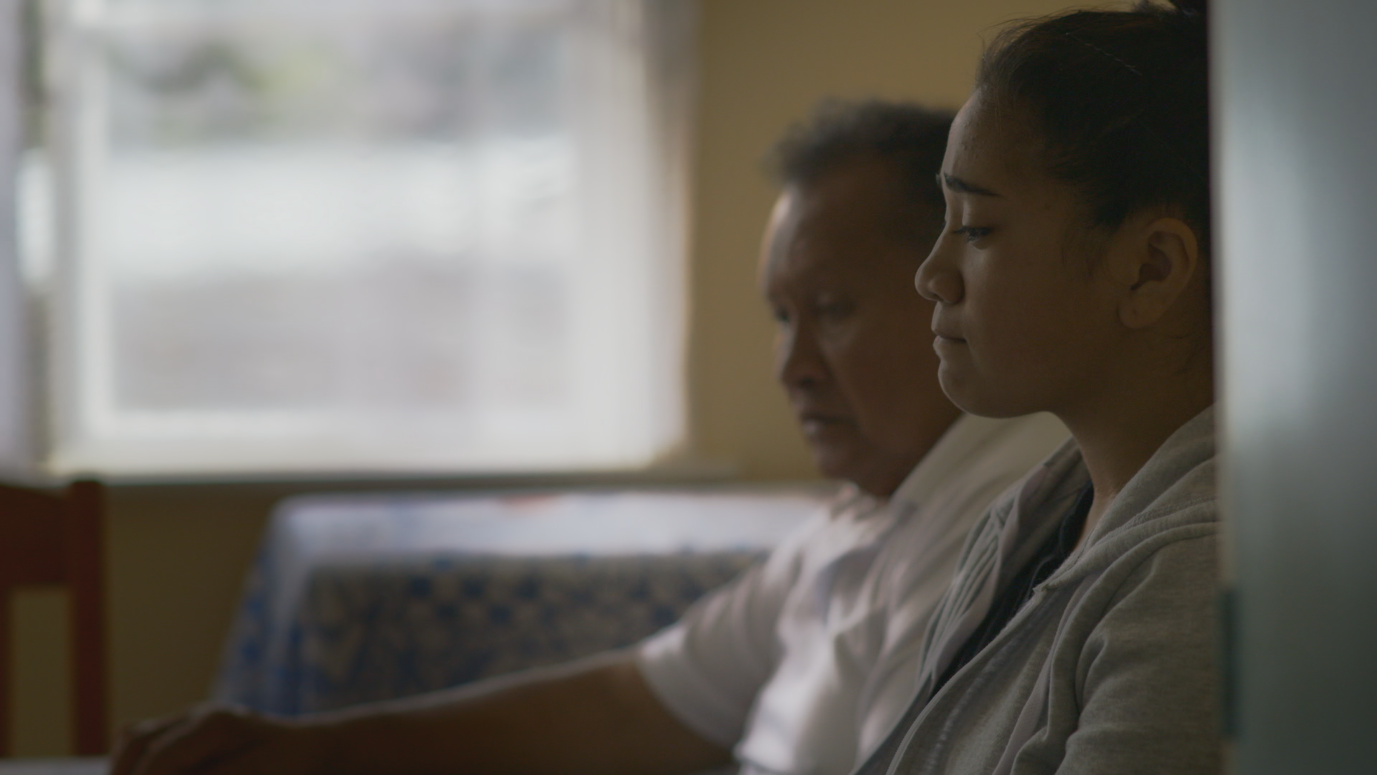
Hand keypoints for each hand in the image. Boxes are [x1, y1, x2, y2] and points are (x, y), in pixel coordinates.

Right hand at [112, 704, 329, 774]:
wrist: (308, 750)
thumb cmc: (286, 767)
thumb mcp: (251, 774)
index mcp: (214, 725)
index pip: (160, 757)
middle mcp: (197, 714)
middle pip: (137, 741)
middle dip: (124, 774)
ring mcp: (190, 718)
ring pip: (134, 737)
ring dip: (124, 768)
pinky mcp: (187, 729)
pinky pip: (143, 739)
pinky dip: (134, 762)